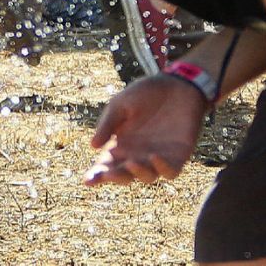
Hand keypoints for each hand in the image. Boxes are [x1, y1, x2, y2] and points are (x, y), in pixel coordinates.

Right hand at [84, 74, 206, 186]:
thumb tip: (93, 146)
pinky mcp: (178, 156)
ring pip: (147, 177)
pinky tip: (154, 157)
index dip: (96, 176)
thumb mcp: (120, 105)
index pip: (106, 166)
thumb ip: (107, 124)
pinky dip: (163, 169)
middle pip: (125, 175)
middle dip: (116, 177)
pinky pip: (171, 171)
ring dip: (138, 173)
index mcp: (120, 145)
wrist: (175, 84)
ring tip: (131, 162)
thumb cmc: (144, 93)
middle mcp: (138, 155)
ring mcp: (158, 158)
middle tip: (108, 173)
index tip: (87, 181)